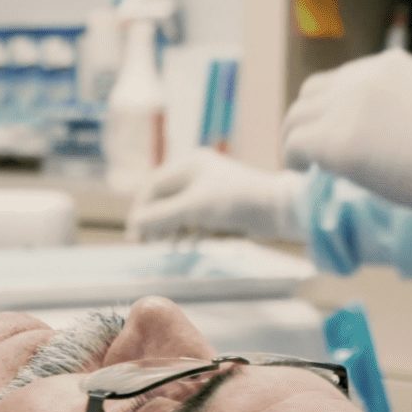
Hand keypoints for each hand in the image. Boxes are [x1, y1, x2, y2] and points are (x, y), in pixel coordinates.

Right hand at [126, 151, 307, 242]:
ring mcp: (211, 187)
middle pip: (166, 198)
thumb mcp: (192, 209)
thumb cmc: (234, 202)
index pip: (153, 185)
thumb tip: (134, 226)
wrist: (277, 208)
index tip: (134, 236)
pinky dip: (189, 230)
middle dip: (155, 221)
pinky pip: (197, 216)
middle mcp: (198, 171)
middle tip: (147, 245)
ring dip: (171, 228)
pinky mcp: (223, 204)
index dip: (141, 210)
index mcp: (189, 164)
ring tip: (168, 248)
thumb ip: (161, 217)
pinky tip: (188, 246)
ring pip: (180, 209)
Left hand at [281, 50, 411, 228]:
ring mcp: (345, 108)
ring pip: (296, 117)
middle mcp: (362, 78)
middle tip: (317, 147)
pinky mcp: (333, 142)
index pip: (347, 78)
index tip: (344, 129)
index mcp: (391, 64)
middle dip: (312, 118)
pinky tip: (304, 173)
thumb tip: (410, 115)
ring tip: (306, 164)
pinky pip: (294, 145)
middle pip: (314, 92)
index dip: (340, 106)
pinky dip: (294, 160)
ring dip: (298, 138)